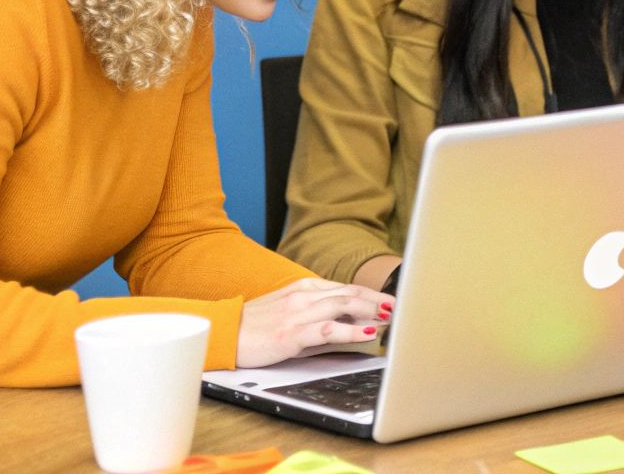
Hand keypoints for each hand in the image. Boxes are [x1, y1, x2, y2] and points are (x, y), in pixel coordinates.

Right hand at [235, 278, 393, 367]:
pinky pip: (327, 329)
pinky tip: (367, 332)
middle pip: (349, 293)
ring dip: (371, 310)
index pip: (346, 288)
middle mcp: (303, 297)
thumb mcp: (289, 314)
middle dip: (378, 299)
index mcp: (304, 289)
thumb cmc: (255, 327)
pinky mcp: (291, 334)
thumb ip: (320, 316)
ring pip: (342, 306)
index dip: (371, 293)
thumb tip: (354, 326)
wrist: (223, 335)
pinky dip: (350, 330)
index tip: (392, 300)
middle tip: (400, 306)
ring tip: (391, 316)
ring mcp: (297, 314)